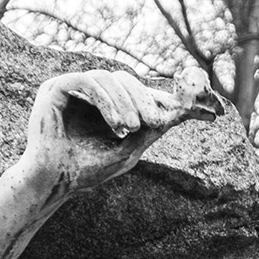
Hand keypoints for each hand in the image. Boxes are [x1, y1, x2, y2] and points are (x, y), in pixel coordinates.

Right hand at [21, 66, 223, 192]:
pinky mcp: (56, 88)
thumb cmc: (88, 169)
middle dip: (145, 99)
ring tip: (131, 128)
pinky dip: (106, 100)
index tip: (204, 110)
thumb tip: (182, 110)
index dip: (169, 98)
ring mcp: (74, 88)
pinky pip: (88, 80)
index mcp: (109, 105)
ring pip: (110, 78)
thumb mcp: (130, 150)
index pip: (140, 92)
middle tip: (157, 122)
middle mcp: (92, 92)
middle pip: (127, 80)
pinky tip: (117, 124)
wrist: (53, 181)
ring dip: (126, 102)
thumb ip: (152, 129)